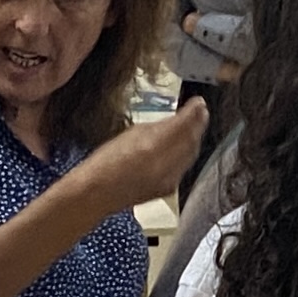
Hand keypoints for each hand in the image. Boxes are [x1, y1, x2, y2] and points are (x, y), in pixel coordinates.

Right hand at [84, 100, 211, 209]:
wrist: (96, 193)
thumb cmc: (105, 161)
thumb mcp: (132, 133)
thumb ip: (158, 126)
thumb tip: (178, 119)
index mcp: (153, 145)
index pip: (183, 125)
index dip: (194, 112)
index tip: (199, 102)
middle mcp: (165, 163)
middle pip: (191, 139)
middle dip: (198, 124)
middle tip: (201, 111)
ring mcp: (169, 178)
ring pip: (191, 154)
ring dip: (195, 138)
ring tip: (197, 125)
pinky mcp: (168, 188)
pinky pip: (184, 166)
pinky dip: (187, 154)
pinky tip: (185, 145)